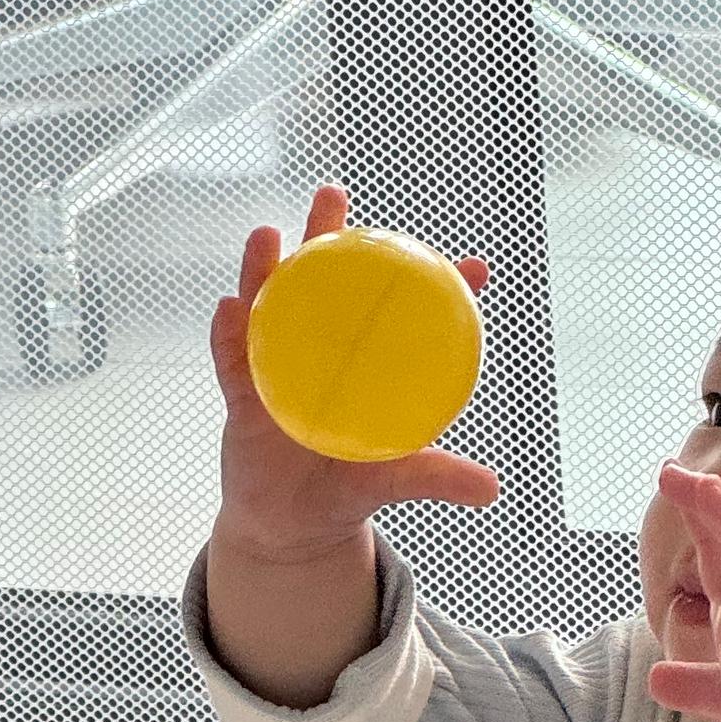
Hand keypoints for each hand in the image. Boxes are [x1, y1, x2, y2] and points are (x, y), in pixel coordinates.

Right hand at [210, 182, 500, 562]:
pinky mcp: (243, 399)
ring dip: (265, 270)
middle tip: (333, 194)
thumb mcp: (396, 478)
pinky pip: (232, 360)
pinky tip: (228, 306)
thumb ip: (438, 476)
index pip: (398, 315)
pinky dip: (229, 333)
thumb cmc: (346, 487)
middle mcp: (318, 352)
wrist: (292, 527)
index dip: (433, 285)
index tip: (476, 266)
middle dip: (325, 237)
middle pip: (323, 285)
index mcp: (361, 363)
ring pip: (269, 308)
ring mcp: (276, 368)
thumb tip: (491, 488)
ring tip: (268, 235)